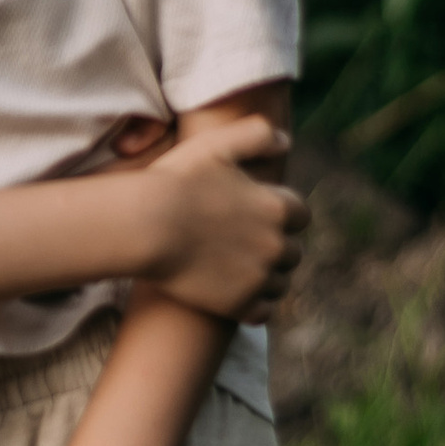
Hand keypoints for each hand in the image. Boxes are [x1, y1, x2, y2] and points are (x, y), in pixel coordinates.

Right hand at [137, 118, 304, 320]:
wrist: (144, 226)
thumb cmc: (175, 181)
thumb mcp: (216, 144)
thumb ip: (256, 133)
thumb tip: (286, 140)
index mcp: (277, 208)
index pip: (300, 216)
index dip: (282, 215)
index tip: (260, 216)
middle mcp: (276, 245)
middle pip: (292, 252)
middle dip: (275, 248)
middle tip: (246, 245)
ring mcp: (258, 278)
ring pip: (279, 284)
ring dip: (266, 278)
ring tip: (240, 271)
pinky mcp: (238, 305)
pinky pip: (262, 312)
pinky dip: (253, 305)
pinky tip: (234, 294)